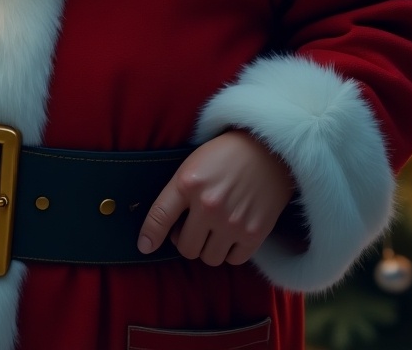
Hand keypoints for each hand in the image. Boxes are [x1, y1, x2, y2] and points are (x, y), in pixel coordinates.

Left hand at [137, 130, 294, 266]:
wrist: (267, 151)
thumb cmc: (224, 156)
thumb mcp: (193, 165)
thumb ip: (178, 193)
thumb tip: (165, 227)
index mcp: (188, 183)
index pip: (160, 216)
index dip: (150, 235)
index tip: (144, 246)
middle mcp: (208, 205)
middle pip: (186, 248)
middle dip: (186, 241)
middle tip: (192, 228)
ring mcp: (232, 222)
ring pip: (209, 258)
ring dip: (208, 248)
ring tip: (213, 231)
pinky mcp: (255, 233)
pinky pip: (234, 260)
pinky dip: (230, 252)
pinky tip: (231, 234)